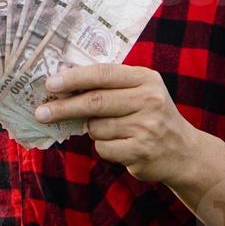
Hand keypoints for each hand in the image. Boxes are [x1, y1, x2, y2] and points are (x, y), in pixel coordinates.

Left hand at [32, 63, 203, 184]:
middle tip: (41, 112)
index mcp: (146, 79)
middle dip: (64, 107)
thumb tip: (60, 88)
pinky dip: (105, 147)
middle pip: (95, 102)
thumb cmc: (149, 116)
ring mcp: (147, 127)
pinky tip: (122, 146)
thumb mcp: (138, 92)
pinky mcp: (141, 151)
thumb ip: (108, 87)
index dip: (74, 78)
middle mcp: (149, 100)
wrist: (183, 152)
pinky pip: (104, 148)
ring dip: (93, 131)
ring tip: (113, 130)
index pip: (103, 73)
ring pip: (96, 128)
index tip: (50, 83)